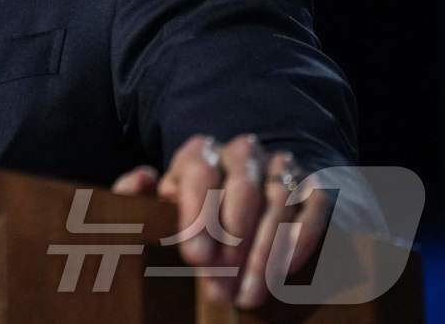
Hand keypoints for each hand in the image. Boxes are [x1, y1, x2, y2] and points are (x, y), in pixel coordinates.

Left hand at [112, 134, 332, 308]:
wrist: (240, 202)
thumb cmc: (190, 211)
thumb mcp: (158, 202)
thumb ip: (135, 193)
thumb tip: (143, 178)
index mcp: (201, 153)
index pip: (200, 174)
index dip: (198, 217)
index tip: (194, 259)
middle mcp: (243, 154)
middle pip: (243, 190)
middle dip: (232, 243)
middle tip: (220, 286)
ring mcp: (281, 168)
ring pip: (278, 204)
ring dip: (263, 255)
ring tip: (245, 296)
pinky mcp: (313, 187)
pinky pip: (313, 210)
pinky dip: (298, 242)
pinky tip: (282, 274)